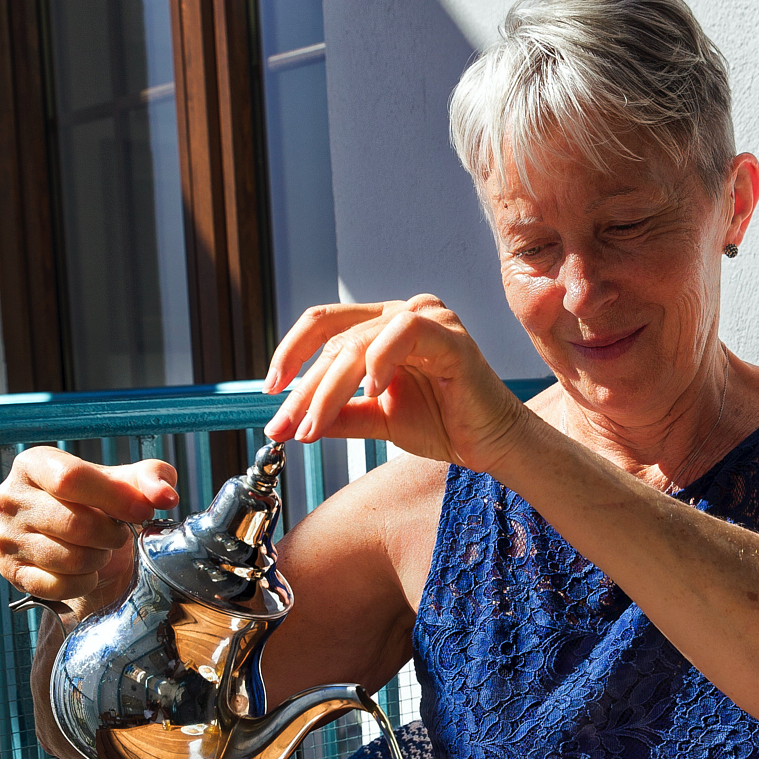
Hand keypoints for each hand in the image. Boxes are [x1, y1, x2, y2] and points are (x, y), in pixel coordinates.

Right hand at [0, 449, 178, 617]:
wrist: (76, 542)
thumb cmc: (98, 505)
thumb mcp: (125, 483)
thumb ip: (150, 479)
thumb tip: (165, 495)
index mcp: (34, 464)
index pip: (72, 478)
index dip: (115, 497)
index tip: (143, 511)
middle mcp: (10, 497)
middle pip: (74, 523)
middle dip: (110, 534)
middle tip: (119, 533)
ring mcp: (5, 536)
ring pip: (68, 558)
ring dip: (99, 558)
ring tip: (101, 549)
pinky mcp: (10, 571)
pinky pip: (58, 585)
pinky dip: (84, 582)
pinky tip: (87, 570)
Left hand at [263, 294, 527, 472]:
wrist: (488, 445)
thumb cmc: (441, 424)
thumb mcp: (373, 418)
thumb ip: (336, 414)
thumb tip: (288, 422)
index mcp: (383, 325)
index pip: (324, 324)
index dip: (290, 353)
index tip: (270, 391)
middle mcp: (403, 313)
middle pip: (336, 340)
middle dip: (304, 389)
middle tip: (285, 426)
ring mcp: (429, 319)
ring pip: (360, 343)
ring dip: (329, 388)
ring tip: (314, 425)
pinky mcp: (452, 337)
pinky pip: (404, 333)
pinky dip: (380, 362)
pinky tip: (371, 392)